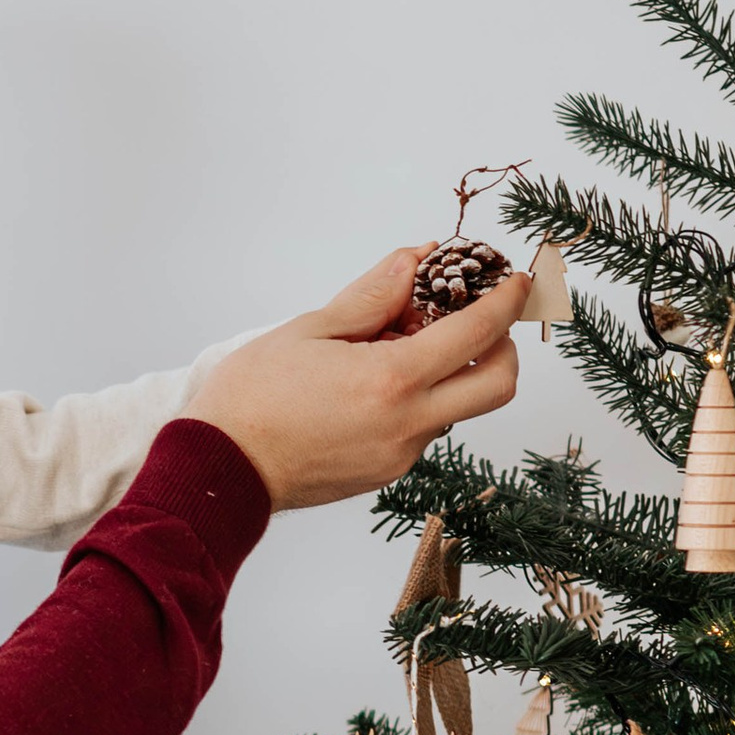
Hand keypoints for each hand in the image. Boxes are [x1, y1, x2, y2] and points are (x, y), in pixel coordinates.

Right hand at [185, 251, 524, 509]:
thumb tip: (415, 261)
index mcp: (392, 380)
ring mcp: (400, 454)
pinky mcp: (386, 473)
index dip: (507, 300)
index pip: (478, 332)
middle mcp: (408, 423)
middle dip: (504, 347)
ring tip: (407, 346)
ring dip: (455, 373)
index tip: (516, 281)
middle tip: (482, 320)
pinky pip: (423, 428)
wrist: (219, 470)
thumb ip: (372, 296)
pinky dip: (421, 398)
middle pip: (499, 385)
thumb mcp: (310, 330)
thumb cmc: (250, 399)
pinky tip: (378, 382)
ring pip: (459, 408)